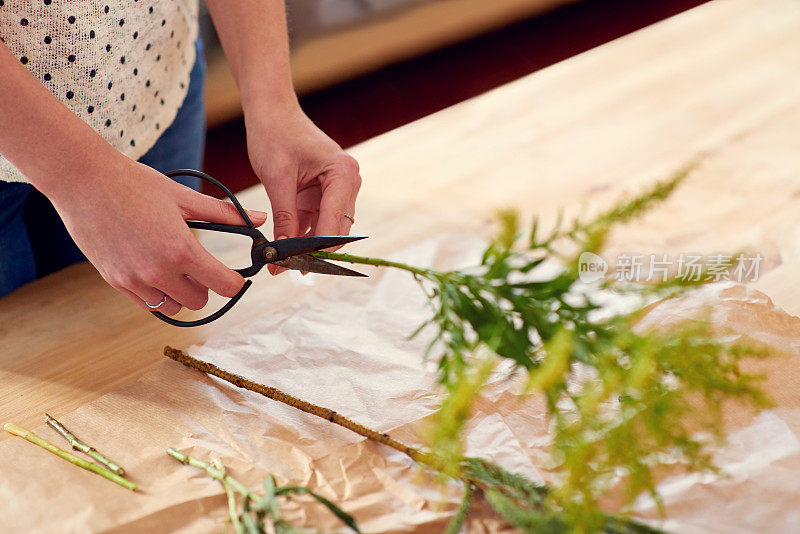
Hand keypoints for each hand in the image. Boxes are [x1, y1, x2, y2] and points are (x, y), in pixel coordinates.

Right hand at [48, 156, 266, 315]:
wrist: (84, 181)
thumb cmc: (135, 184)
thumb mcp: (184, 197)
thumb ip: (225, 214)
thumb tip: (260, 219)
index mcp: (181, 249)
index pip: (224, 285)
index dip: (235, 282)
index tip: (234, 275)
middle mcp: (158, 271)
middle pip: (200, 301)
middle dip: (207, 287)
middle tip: (200, 266)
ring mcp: (134, 280)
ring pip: (173, 307)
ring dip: (181, 293)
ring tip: (175, 268)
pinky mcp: (115, 282)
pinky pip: (147, 303)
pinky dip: (157, 294)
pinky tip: (155, 269)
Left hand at [245, 104, 361, 273]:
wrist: (272, 112)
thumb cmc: (275, 135)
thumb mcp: (277, 179)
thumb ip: (285, 217)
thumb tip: (283, 252)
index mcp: (343, 173)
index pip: (335, 220)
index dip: (317, 247)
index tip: (300, 267)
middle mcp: (348, 181)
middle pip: (337, 228)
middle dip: (314, 251)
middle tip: (290, 271)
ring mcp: (338, 188)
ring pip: (327, 228)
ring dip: (307, 246)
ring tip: (283, 264)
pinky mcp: (325, 193)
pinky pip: (317, 221)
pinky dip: (302, 235)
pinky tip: (285, 250)